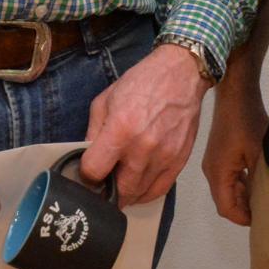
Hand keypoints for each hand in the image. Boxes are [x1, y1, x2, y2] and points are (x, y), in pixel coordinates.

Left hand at [80, 43, 207, 205]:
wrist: (182, 74)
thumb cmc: (143, 82)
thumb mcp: (106, 100)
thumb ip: (94, 131)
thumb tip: (87, 157)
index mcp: (121, 129)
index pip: (94, 171)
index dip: (87, 174)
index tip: (88, 171)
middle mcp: (143, 147)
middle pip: (118, 190)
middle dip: (107, 190)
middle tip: (103, 183)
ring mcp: (164, 157)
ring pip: (138, 194)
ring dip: (126, 194)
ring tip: (120, 185)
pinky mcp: (179, 161)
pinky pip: (159, 190)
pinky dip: (145, 194)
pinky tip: (138, 187)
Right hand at [201, 81, 267, 224]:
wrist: (235, 92)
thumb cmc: (247, 122)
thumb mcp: (258, 153)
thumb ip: (259, 179)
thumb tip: (264, 201)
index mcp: (218, 174)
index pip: (226, 208)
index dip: (243, 218)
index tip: (261, 220)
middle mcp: (211, 171)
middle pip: (225, 200)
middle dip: (244, 208)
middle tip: (265, 210)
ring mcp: (213, 161)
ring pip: (226, 188)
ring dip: (242, 195)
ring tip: (263, 197)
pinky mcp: (217, 153)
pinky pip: (227, 176)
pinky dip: (239, 183)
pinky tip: (255, 180)